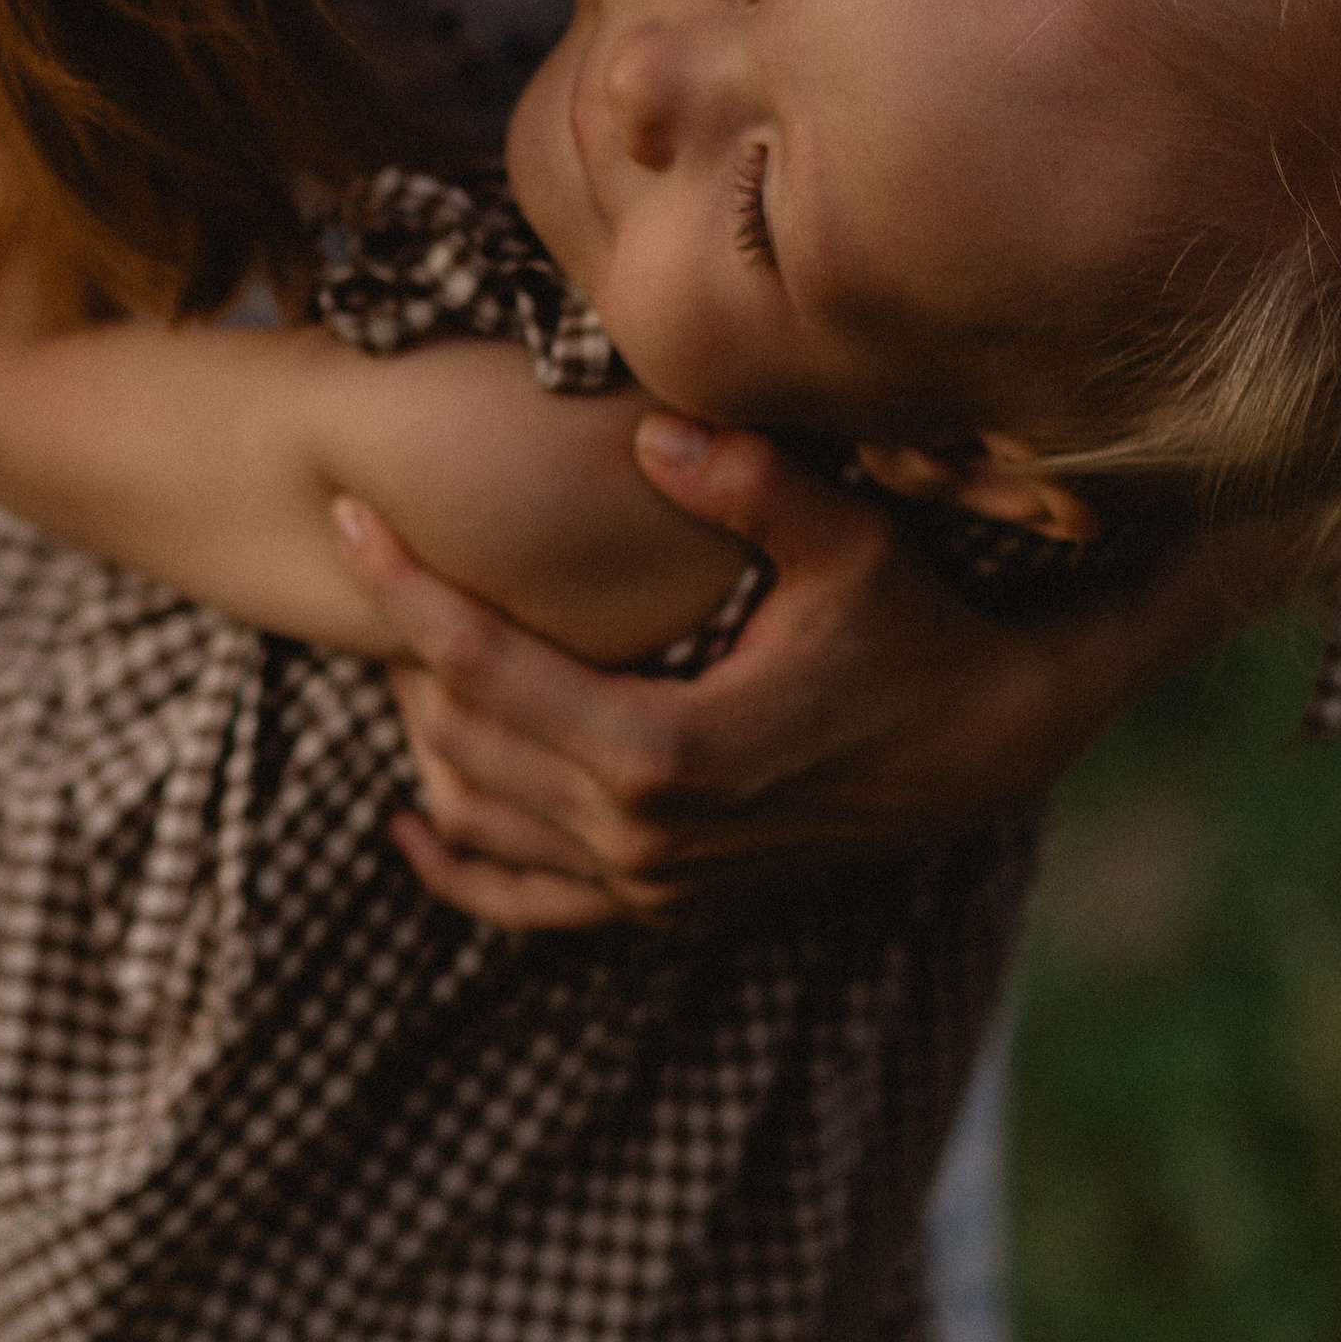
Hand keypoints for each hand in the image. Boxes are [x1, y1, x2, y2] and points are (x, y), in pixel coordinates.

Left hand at [339, 415, 1295, 929]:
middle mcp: (641, 837)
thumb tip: (650, 431)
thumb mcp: (852, 547)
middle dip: (406, 648)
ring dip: (425, 740)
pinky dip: (457, 865)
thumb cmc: (921, 634)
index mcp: (664, 752)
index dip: (404, 588)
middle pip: (460, 740)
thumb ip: (752, 484)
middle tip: (383, 561)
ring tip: (404, 651)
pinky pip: (522, 907)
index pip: (481, 665)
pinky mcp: (664, 909)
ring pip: (475, 819)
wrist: (992, 751)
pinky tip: (412, 820)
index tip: (349, 520)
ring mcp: (649, 887)